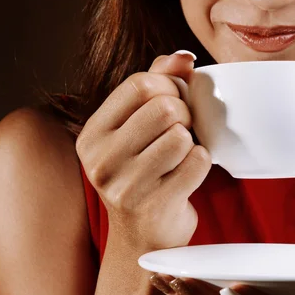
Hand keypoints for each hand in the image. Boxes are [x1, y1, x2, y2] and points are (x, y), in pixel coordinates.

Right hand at [75, 50, 211, 251]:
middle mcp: (101, 160)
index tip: (175, 101)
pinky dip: (202, 162)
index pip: (140, 84)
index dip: (169, 86)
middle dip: (184, 114)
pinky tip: (188, 173)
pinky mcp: (155, 205)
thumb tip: (183, 57)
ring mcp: (126, 186)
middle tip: (182, 130)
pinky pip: (197, 161)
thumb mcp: (137, 127)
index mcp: (93, 134)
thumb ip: (157, 84)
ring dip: (192, 141)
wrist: (143, 237)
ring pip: (181, 135)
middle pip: (164, 107)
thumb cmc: (143, 172)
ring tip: (181, 153)